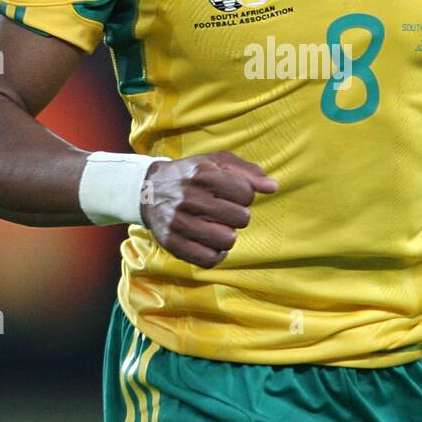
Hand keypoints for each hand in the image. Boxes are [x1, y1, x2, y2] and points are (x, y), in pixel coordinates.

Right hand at [140, 151, 277, 267]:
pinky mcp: (171, 243)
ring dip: (228, 235)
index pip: (246, 193)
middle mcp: (189, 198)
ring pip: (227, 240)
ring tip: (217, 226)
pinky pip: (209, 259)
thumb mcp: (217, 162)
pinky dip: (215, 253)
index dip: (244, 195)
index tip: (231, 194)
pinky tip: (210, 242)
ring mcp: (178, 222)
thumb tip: (273, 187)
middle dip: (238, 215)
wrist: (148, 190)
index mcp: (202, 174)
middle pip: (241, 218)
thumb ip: (248, 172)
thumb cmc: (191, 175)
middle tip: (224, 211)